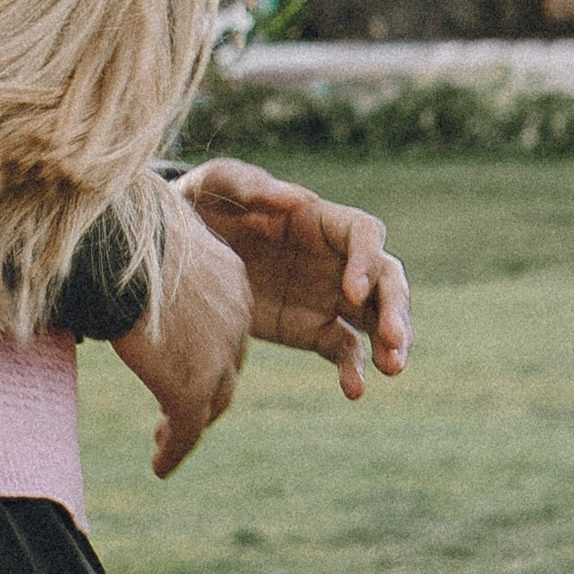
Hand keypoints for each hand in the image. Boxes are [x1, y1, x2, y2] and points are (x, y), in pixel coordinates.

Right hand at [112, 192, 251, 480]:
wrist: (117, 244)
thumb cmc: (118, 228)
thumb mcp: (149, 242)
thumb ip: (150, 268)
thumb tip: (118, 276)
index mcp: (230, 276)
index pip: (228, 323)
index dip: (208, 346)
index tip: (182, 360)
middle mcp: (236, 316)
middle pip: (227, 365)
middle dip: (205, 388)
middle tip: (176, 410)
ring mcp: (219, 354)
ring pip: (212, 402)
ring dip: (189, 424)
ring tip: (164, 441)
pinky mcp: (193, 387)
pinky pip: (187, 430)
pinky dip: (175, 451)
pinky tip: (160, 467)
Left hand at [175, 158, 410, 397]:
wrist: (177, 248)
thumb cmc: (202, 203)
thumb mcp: (217, 183)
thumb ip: (252, 186)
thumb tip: (302, 198)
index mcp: (318, 219)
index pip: (364, 233)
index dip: (368, 260)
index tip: (353, 290)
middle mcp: (334, 257)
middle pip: (385, 278)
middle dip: (396, 307)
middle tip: (395, 340)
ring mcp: (327, 295)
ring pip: (376, 317)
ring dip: (392, 340)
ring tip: (393, 368)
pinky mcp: (312, 328)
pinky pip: (344, 349)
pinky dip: (355, 370)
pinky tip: (354, 390)